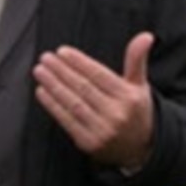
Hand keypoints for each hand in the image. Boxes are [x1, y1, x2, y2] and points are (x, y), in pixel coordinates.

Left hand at [32, 32, 154, 169]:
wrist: (140, 149)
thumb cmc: (135, 110)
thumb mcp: (139, 85)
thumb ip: (137, 59)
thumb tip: (146, 36)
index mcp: (129, 97)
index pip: (99, 75)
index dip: (79, 62)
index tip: (61, 51)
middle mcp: (117, 114)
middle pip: (83, 88)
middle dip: (61, 71)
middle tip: (45, 58)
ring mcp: (103, 131)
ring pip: (73, 103)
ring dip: (53, 86)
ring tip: (40, 71)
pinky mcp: (89, 143)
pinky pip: (67, 121)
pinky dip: (52, 106)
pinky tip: (41, 92)